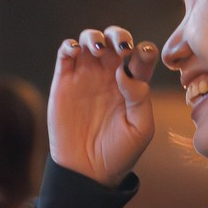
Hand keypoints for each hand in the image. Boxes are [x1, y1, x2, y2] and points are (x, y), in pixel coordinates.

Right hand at [48, 26, 158, 187]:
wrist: (87, 172)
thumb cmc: (119, 153)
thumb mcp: (141, 129)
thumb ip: (139, 98)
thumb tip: (124, 71)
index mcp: (133, 85)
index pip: (141, 56)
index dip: (143, 50)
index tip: (142, 56)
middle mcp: (110, 76)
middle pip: (116, 41)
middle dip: (119, 35)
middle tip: (122, 46)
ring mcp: (86, 77)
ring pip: (90, 41)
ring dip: (94, 37)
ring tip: (98, 49)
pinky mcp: (64, 82)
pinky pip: (65, 54)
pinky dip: (69, 45)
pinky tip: (75, 51)